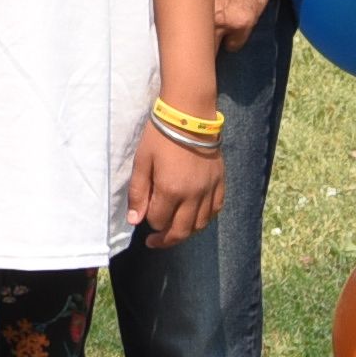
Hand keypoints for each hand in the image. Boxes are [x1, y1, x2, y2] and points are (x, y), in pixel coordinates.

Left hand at [128, 111, 223, 247]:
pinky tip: (194, 217)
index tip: (143, 216)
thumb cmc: (160, 136)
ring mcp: (209, 190)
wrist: (190, 115)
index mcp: (171, 190)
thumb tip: (135, 220)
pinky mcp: (220, 183)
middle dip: (165, 239)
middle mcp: (193, 195)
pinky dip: (204, 219)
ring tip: (174, 230)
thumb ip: (138, 193)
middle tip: (155, 241)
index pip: (158, 221)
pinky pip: (215, 210)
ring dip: (185, 232)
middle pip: (181, 231)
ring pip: (200, 225)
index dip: (148, 222)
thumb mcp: (142, 162)